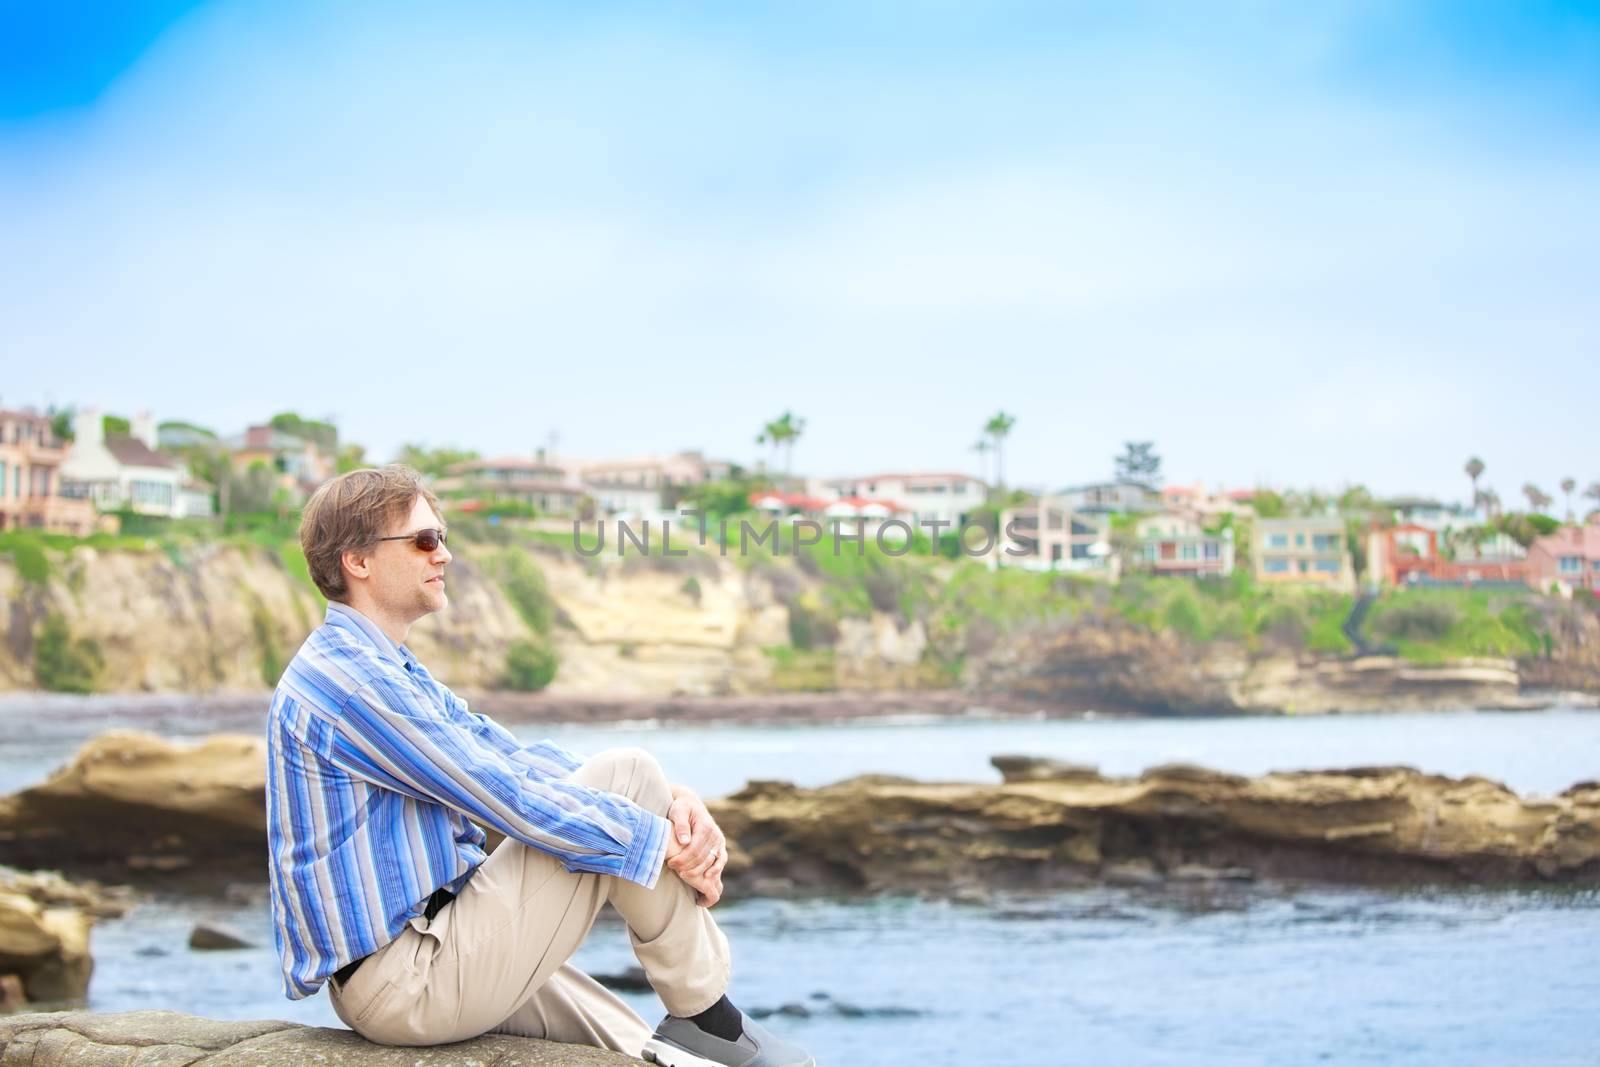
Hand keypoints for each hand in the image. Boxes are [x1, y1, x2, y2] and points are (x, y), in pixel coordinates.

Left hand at [666, 784, 726, 906]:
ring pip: (710, 862)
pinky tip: (707, 877)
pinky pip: (721, 860)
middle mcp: (715, 835)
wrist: (691, 804)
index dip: (682, 859)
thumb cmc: (682, 808)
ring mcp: (719, 841)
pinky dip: (716, 870)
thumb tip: (684, 841)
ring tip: (683, 875)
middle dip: (687, 867)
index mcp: (705, 827)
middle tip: (674, 869)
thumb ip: (681, 825)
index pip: (694, 849)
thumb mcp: (678, 811)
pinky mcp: (720, 846)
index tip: (670, 863)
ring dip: (697, 871)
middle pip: (701, 858)